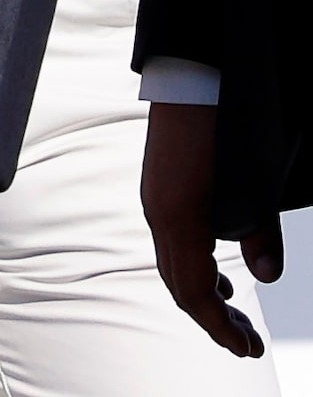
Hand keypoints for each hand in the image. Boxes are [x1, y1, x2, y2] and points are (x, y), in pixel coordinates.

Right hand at [143, 101, 278, 356]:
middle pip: (178, 283)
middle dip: (211, 318)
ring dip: (201, 293)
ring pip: (172, 264)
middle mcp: (159, 213)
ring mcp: (156, 199)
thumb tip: (266, 273)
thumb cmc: (224, 127)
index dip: (219, 326)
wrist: (193, 76)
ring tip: (232, 312)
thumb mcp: (255, 184)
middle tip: (245, 343)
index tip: (245, 347)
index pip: (193, 291)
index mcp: (179, 218)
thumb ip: (260, 232)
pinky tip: (218, 269)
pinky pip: (170, 242)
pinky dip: (192, 267)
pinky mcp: (160, 187)